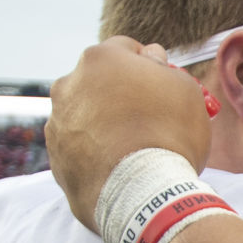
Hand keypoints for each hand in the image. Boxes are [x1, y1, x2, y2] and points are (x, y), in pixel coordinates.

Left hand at [46, 37, 212, 232]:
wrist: (144, 193)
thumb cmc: (170, 136)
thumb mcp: (186, 90)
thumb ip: (165, 69)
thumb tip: (152, 62)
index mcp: (99, 59)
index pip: (126, 49)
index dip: (147, 65)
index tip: (161, 84)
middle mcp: (68, 85)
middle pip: (99, 82)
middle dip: (120, 94)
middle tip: (149, 118)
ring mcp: (57, 123)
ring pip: (85, 116)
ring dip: (105, 124)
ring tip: (133, 149)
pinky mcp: (56, 159)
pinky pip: (79, 149)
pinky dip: (96, 154)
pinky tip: (120, 168)